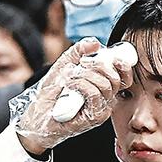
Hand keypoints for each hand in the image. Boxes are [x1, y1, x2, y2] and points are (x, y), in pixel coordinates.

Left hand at [16, 38, 134, 153]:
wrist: (37, 114)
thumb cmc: (51, 93)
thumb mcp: (64, 66)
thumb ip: (78, 52)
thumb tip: (94, 43)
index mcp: (103, 88)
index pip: (124, 77)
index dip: (122, 66)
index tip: (110, 56)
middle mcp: (106, 100)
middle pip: (116, 79)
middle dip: (99, 65)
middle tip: (82, 63)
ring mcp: (101, 110)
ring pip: (105, 85)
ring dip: (86, 75)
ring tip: (70, 77)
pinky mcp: (93, 118)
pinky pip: (94, 94)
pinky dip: (82, 84)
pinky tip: (70, 84)